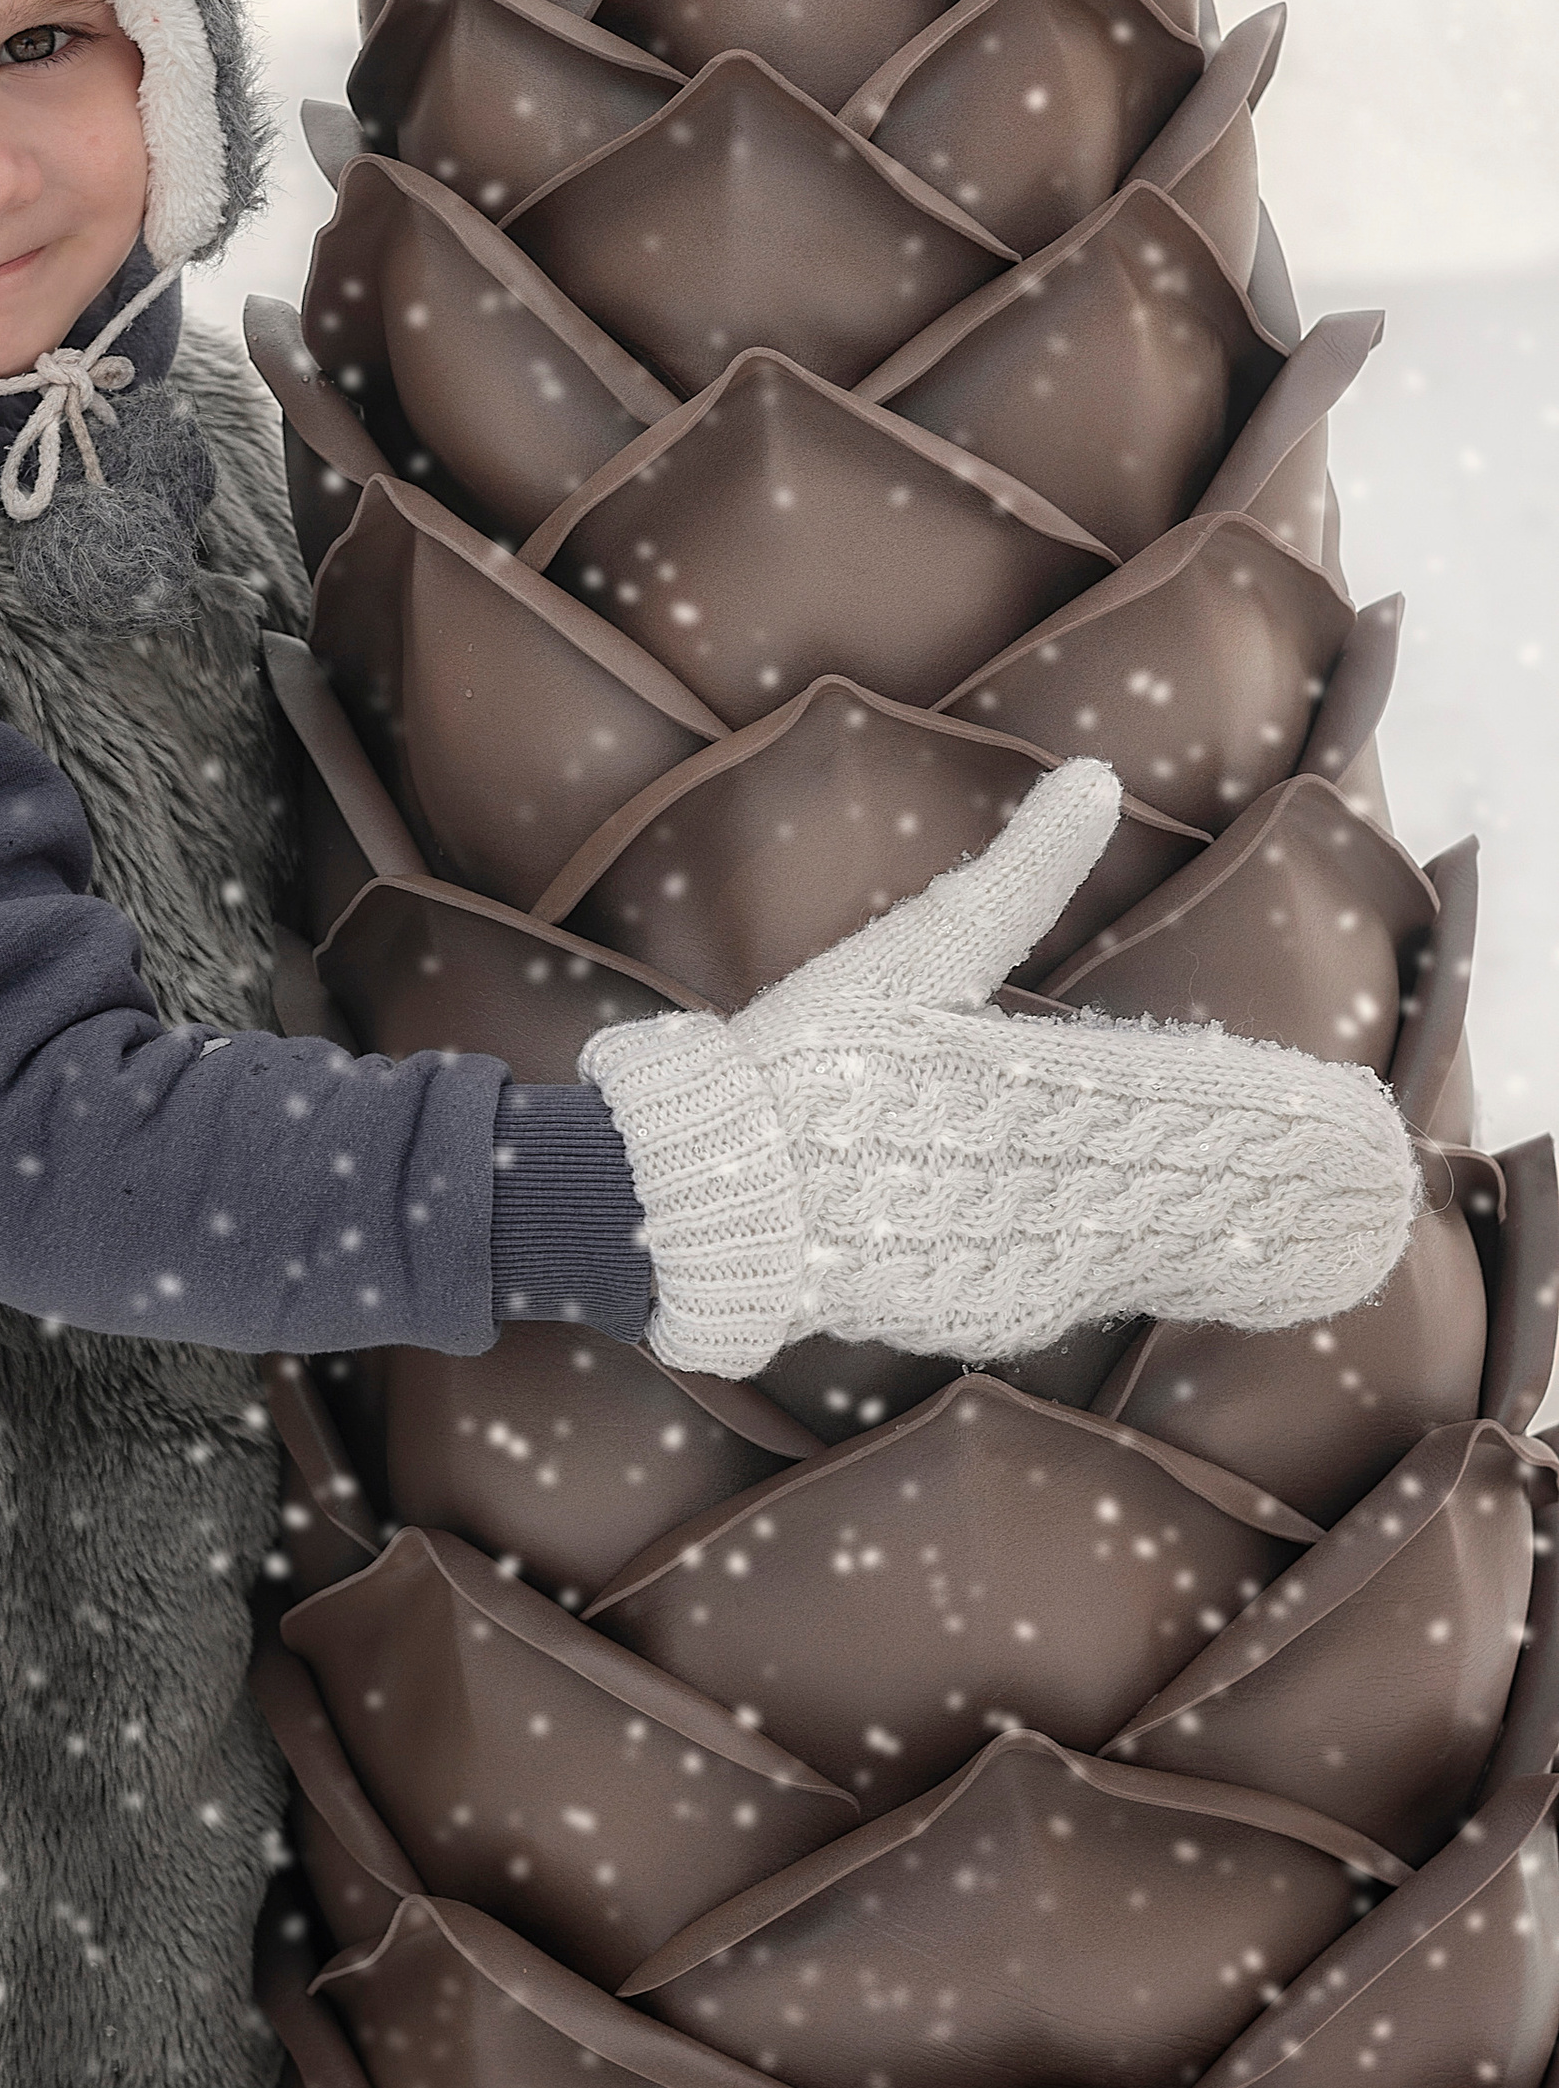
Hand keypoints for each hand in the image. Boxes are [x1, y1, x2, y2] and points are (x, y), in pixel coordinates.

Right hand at [580, 761, 1419, 1379]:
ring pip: (1163, 1254)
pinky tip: (1201, 1269)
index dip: (1274, 1111)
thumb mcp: (911, 954)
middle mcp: (1046, 1187)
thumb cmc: (800, 1061)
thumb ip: (1016, 876)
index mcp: (1036, 1091)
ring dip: (1240, 1244)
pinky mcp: (989, 1311)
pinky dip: (1155, 1274)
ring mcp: (1021, 1260)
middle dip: (1287, 1190)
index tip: (1354, 1113)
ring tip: (1322, 1238)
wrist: (709, 1196)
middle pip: (1200, 1194)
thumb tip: (1094, 776)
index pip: (1190, 1098)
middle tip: (1376, 1186)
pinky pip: (1094, 1290)